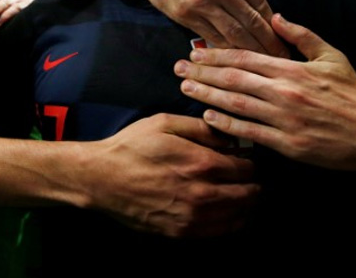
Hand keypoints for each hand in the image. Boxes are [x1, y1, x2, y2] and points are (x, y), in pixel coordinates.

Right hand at [84, 114, 259, 237]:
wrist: (101, 179)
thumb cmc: (131, 147)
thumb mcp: (164, 122)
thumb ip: (201, 128)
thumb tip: (229, 135)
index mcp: (201, 163)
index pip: (247, 168)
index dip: (251, 162)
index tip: (247, 159)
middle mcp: (203, 193)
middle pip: (249, 194)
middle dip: (254, 184)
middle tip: (251, 178)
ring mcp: (193, 216)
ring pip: (239, 215)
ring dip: (247, 205)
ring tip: (244, 195)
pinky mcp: (182, 232)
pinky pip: (221, 231)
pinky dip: (232, 222)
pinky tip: (229, 212)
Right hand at [132, 0, 288, 56]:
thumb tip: (264, 14)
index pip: (261, 4)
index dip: (275, 26)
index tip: (286, 41)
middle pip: (252, 22)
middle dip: (270, 44)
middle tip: (283, 59)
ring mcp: (202, 3)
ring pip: (234, 33)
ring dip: (252, 52)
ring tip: (265, 64)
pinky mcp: (186, 16)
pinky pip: (213, 38)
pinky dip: (227, 50)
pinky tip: (237, 60)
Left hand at [175, 13, 355, 173]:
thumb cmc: (353, 93)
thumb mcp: (331, 56)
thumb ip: (301, 35)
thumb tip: (274, 15)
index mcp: (293, 69)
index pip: (245, 57)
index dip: (216, 54)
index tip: (195, 52)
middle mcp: (285, 92)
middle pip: (234, 78)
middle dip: (202, 72)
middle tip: (178, 68)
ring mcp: (285, 119)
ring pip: (236, 104)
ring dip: (207, 95)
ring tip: (185, 88)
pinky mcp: (288, 144)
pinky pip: (250, 132)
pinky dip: (226, 124)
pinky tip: (208, 116)